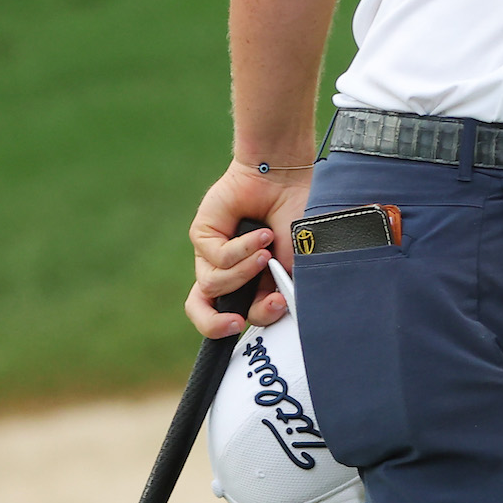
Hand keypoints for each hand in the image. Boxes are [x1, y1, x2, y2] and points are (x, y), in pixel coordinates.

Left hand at [184, 161, 309, 335]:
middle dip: (220, 323)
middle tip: (238, 321)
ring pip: (213, 286)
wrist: (288, 179)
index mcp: (256, 283)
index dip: (256, 319)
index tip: (277, 306)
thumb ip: (285, 287)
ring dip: (243, 273)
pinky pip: (215, 259)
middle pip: (206, 313)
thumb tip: (275, 311)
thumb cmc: (299, 215)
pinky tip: (260, 235)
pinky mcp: (203, 237)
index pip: (243, 315)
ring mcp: (215, 256)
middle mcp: (232, 273)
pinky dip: (241, 250)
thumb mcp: (297, 258)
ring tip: (266, 254)